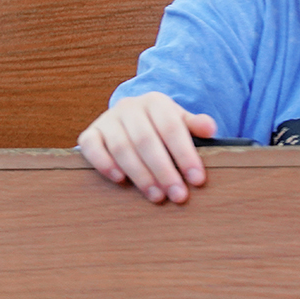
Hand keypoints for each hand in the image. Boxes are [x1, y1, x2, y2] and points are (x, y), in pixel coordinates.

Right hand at [78, 92, 216, 203]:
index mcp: (155, 102)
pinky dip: (104, 163)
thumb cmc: (160, 126)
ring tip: (156, 196)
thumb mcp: (180, 122)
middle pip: (146, 140)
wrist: (129, 120)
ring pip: (121, 147)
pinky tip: (120, 180)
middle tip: (178, 195)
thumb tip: (209, 128)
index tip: (197, 180)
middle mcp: (129, 107)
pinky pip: (92, 147)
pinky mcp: (90, 133)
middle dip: (164, 170)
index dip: (185, 155)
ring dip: (140, 174)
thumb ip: (194, 125)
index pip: (171, 128)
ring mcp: (107, 119)